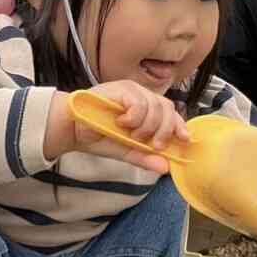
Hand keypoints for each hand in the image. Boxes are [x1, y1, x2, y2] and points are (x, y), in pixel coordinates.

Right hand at [45, 81, 188, 173]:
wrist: (72, 129)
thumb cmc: (97, 136)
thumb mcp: (125, 151)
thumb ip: (144, 157)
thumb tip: (165, 168)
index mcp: (145, 109)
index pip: (170, 113)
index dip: (180, 125)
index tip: (185, 140)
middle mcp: (141, 96)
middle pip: (167, 108)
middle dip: (165, 130)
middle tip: (154, 145)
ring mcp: (131, 90)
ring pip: (155, 106)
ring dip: (147, 126)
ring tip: (131, 135)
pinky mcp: (120, 88)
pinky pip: (139, 102)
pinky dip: (135, 117)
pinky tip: (122, 122)